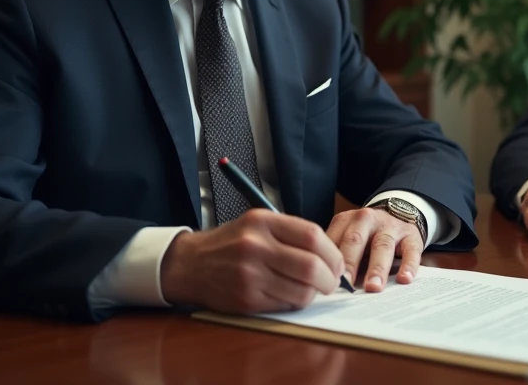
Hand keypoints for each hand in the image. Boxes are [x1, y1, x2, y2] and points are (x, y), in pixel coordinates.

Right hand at [160, 209, 343, 312]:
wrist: (189, 264)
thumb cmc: (230, 243)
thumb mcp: (256, 223)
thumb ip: (290, 232)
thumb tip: (330, 254)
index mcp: (262, 222)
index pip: (312, 235)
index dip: (332, 252)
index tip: (337, 262)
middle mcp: (255, 246)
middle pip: (311, 266)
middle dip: (329, 278)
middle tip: (331, 282)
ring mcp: (249, 275)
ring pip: (301, 291)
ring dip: (313, 294)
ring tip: (311, 289)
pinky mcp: (245, 299)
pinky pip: (284, 305)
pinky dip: (294, 302)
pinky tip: (290, 295)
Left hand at [326, 207, 423, 292]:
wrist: (399, 212)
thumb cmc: (367, 234)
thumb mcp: (348, 236)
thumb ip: (337, 254)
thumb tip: (323, 285)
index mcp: (346, 221)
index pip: (334, 240)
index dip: (328, 261)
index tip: (325, 282)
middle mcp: (367, 220)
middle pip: (356, 240)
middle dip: (350, 263)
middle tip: (345, 285)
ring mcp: (390, 226)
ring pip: (382, 246)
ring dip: (377, 268)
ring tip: (373, 287)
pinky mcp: (411, 235)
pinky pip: (410, 250)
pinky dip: (408, 265)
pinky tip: (404, 279)